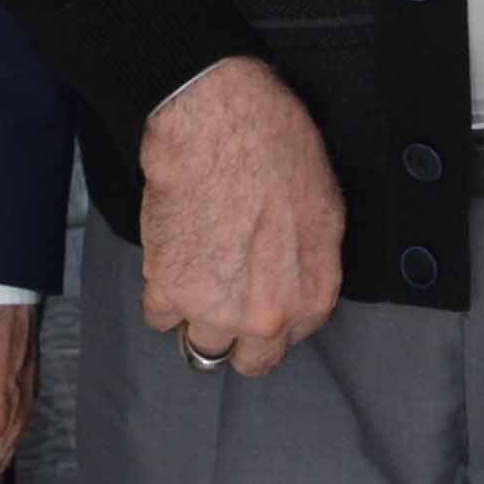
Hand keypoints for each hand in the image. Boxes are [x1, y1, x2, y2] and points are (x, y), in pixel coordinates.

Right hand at [133, 59, 343, 376]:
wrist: (218, 123)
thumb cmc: (275, 147)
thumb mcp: (324, 207)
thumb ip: (309, 261)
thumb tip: (295, 273)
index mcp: (313, 296)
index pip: (289, 341)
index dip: (271, 319)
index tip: (257, 298)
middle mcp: (268, 317)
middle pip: (248, 360)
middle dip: (237, 334)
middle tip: (225, 294)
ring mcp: (217, 310)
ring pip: (201, 345)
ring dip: (196, 315)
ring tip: (195, 272)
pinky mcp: (169, 292)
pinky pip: (159, 316)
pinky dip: (160, 290)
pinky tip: (171, 253)